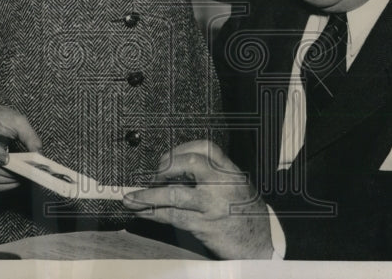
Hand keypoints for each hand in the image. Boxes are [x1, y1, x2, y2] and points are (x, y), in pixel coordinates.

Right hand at [0, 105, 42, 190]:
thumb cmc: (4, 118)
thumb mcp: (19, 121)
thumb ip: (29, 136)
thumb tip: (40, 155)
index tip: (7, 159)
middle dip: (7, 170)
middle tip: (25, 173)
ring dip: (7, 179)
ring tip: (24, 178)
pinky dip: (3, 184)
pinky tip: (17, 181)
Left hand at [122, 140, 272, 258]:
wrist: (260, 243)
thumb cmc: (245, 213)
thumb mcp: (236, 185)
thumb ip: (213, 175)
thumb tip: (176, 171)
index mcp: (230, 171)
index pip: (206, 148)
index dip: (182, 149)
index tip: (168, 157)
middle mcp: (222, 185)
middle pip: (189, 164)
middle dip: (166, 167)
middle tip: (155, 174)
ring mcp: (212, 205)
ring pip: (174, 195)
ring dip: (147, 196)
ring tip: (130, 198)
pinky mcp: (203, 226)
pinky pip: (172, 217)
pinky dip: (153, 213)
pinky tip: (142, 212)